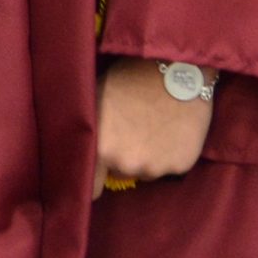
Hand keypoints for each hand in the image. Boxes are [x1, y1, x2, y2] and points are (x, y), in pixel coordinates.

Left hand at [94, 58, 212, 193]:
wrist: (173, 70)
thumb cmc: (127, 79)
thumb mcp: (94, 100)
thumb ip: (88, 131)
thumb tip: (76, 149)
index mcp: (100, 149)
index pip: (92, 188)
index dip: (94, 180)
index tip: (97, 172)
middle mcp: (127, 164)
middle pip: (121, 172)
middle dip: (123, 156)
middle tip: (130, 129)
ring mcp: (156, 167)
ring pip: (146, 169)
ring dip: (147, 155)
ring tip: (150, 126)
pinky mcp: (181, 165)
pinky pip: (169, 165)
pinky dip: (169, 153)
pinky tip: (169, 129)